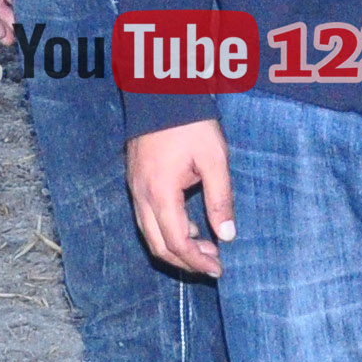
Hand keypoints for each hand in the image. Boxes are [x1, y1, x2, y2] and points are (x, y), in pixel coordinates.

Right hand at [128, 121, 233, 277]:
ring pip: (149, 233)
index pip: (177, 241)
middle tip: (213, 263)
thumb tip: (227, 236)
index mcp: (160, 192)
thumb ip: (220, 198)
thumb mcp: (215, 159)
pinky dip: (166, 229)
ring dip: (175, 247)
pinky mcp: (135, 181)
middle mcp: (141, 196)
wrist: (161, 92)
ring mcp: (134, 188)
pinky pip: (146, 218)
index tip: (218, 269)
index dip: (197, 261)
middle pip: (158, 245)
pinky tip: (190, 223)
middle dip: (185, 261)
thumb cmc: (191, 122)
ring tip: (205, 246)